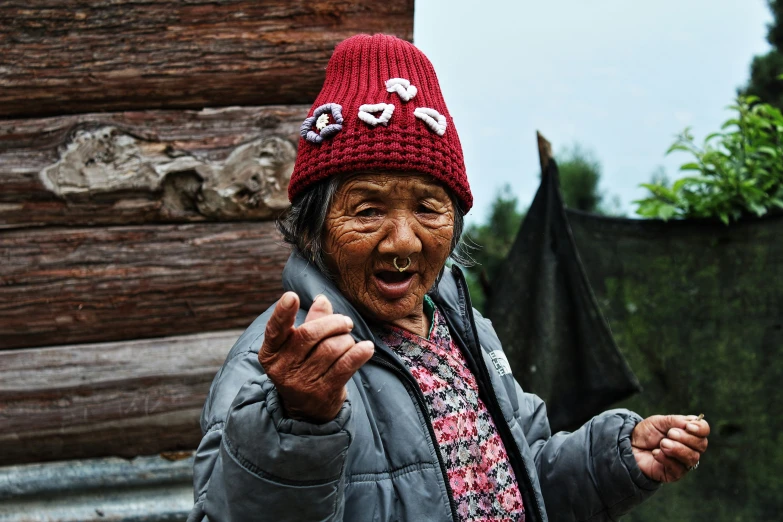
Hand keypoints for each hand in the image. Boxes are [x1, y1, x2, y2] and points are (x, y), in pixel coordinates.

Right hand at [258, 292, 374, 423]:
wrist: (307, 410)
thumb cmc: (303, 366)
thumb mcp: (299, 346)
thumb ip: (312, 321)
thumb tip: (322, 300)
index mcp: (271, 352)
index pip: (275, 329)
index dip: (283, 312)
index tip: (292, 296)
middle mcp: (282, 368)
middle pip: (310, 334)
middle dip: (333, 323)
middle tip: (346, 322)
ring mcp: (302, 382)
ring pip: (331, 348)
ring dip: (346, 339)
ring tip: (348, 341)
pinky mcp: (323, 392)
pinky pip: (345, 366)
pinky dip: (359, 354)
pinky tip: (367, 348)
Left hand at [631, 414, 709, 482]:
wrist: (630, 446)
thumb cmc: (646, 433)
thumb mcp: (659, 421)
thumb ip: (675, 421)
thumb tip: (692, 422)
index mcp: (688, 432)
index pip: (704, 431)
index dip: (700, 429)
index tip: (688, 426)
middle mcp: (690, 447)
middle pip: (701, 445)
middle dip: (686, 438)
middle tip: (669, 434)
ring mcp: (684, 462)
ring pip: (692, 458)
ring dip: (676, 449)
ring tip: (662, 444)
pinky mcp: (675, 474)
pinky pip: (679, 469)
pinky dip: (666, 459)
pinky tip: (655, 453)